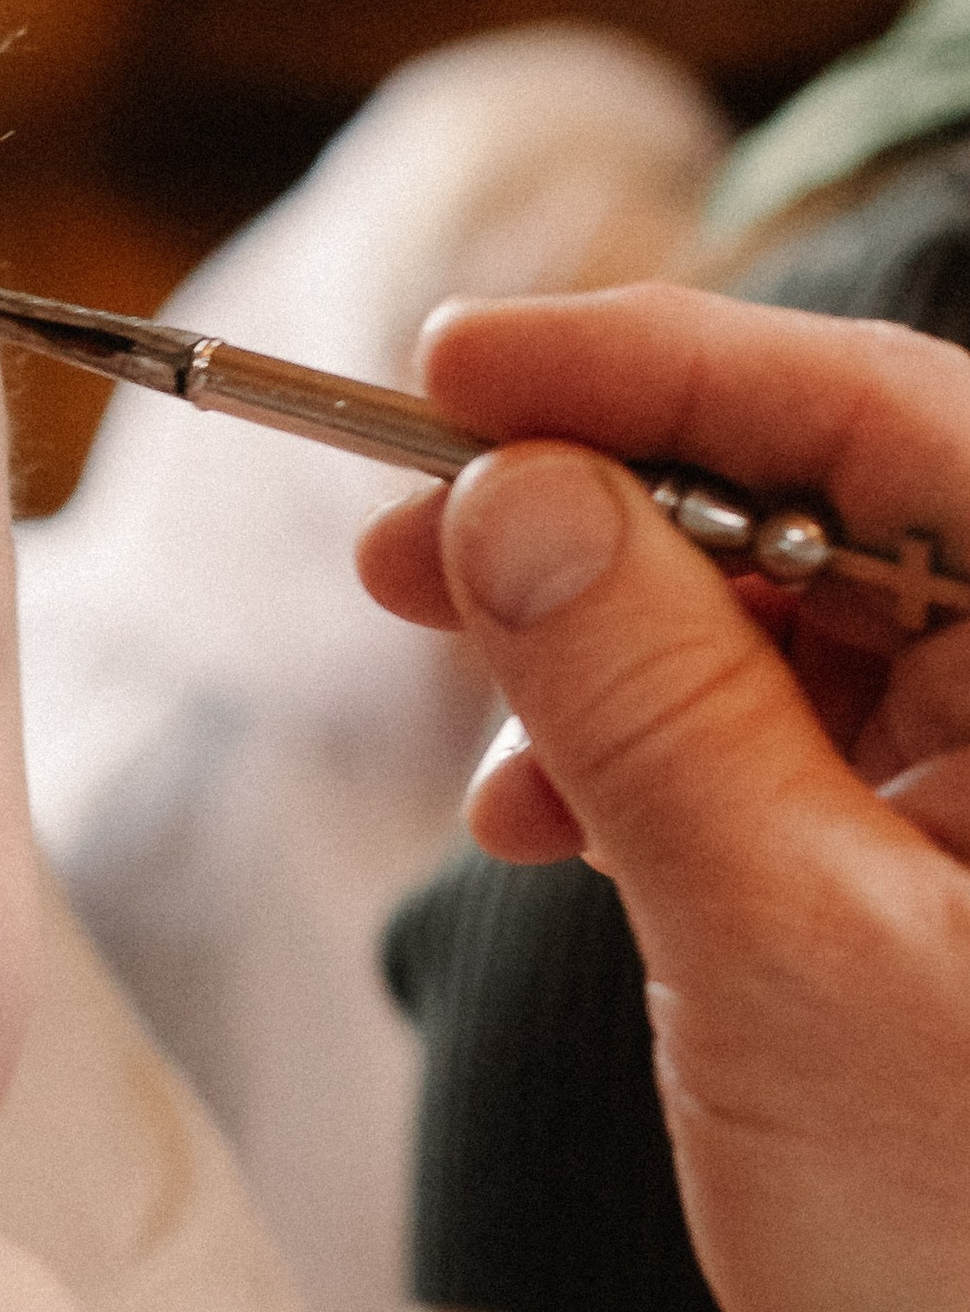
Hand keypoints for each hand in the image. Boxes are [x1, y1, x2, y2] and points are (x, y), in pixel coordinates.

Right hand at [355, 284, 969, 1311]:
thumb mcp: (778, 948)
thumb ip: (645, 700)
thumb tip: (516, 491)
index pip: (880, 416)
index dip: (656, 363)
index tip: (451, 365)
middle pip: (832, 503)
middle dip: (601, 505)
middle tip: (397, 527)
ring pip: (800, 623)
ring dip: (610, 641)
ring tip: (452, 693)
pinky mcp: (962, 881)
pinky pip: (800, 746)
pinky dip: (658, 759)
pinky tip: (544, 824)